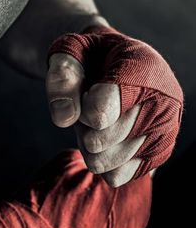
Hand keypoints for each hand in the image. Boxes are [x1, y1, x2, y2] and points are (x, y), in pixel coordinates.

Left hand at [46, 26, 182, 186]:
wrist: (127, 69)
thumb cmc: (98, 60)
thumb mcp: (73, 51)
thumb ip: (63, 76)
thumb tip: (64, 118)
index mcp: (142, 69)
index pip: (100, 113)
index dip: (81, 111)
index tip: (87, 95)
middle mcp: (162, 104)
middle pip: (97, 141)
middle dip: (83, 127)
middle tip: (91, 108)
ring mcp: (164, 133)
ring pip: (102, 162)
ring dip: (92, 145)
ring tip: (103, 122)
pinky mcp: (158, 155)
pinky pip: (116, 176)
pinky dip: (105, 161)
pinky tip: (112, 140)